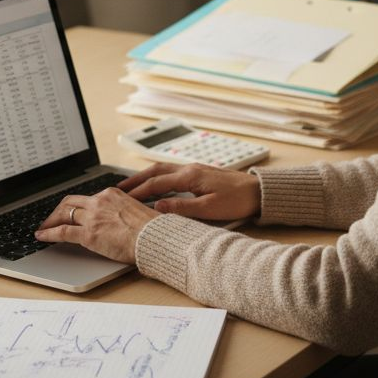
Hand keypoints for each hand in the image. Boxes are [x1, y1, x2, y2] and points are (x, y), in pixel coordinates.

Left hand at [34, 187, 159, 263]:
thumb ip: (122, 213)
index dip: (75, 206)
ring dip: (51, 221)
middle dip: (58, 211)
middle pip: (70, 202)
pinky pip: (61, 232)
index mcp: (112, 194)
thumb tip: (118, 222)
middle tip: (52, 219)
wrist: (154, 238)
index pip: (87, 198)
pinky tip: (42, 237)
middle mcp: (99, 201)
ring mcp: (92, 217)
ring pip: (63, 214)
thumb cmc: (152, 230)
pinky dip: (48, 233)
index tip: (71, 212)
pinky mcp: (88, 233)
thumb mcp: (136, 213)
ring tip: (44, 229)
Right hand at [119, 162, 261, 221]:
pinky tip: (155, 184)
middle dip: (135, 179)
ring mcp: (194, 168)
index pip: (156, 183)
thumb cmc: (238, 201)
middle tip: (118, 188)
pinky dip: (157, 177)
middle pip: (155, 171)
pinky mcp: (200, 172)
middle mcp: (189, 168)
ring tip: (131, 185)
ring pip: (162, 169)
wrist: (259, 191)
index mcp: (190, 176)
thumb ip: (183, 207)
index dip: (137, 191)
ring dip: (145, 176)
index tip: (122, 199)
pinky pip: (171, 172)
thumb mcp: (210, 209)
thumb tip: (158, 207)